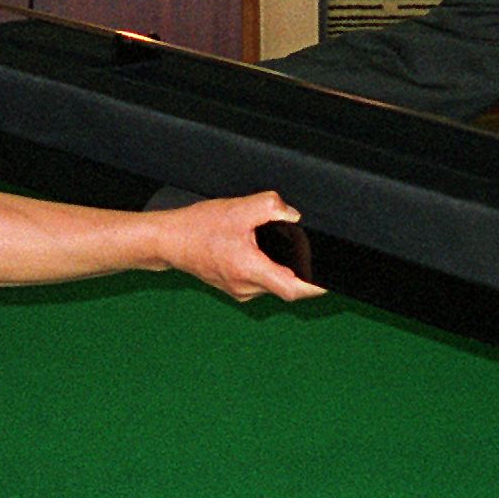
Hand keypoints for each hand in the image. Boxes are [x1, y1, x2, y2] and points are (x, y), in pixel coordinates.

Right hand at [155, 191, 324, 302]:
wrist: (169, 241)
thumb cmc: (199, 227)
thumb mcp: (238, 209)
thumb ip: (271, 207)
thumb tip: (294, 214)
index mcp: (249, 270)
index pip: (292, 289)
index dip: (315, 286)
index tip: (329, 280)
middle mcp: (246, 287)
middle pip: (286, 285)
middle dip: (299, 269)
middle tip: (303, 248)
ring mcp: (239, 291)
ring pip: (273, 283)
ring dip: (281, 267)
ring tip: (274, 245)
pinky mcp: (234, 288)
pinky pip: (260, 282)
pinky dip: (267, 268)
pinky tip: (259, 250)